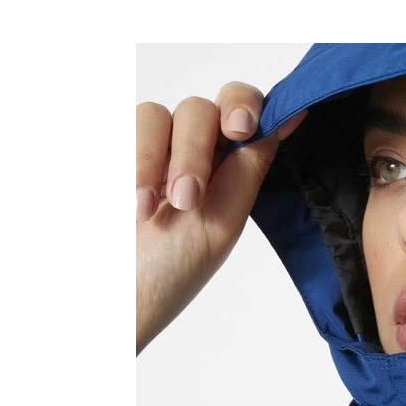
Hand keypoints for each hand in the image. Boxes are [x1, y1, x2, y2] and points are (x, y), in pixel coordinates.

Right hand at [136, 82, 305, 353]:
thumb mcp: (221, 221)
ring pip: (156, 115)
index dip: (244, 105)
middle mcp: (188, 152)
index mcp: (226, 167)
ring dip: (153, 160)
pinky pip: (118, 127)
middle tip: (185, 198)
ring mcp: (146, 152)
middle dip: (194, 151)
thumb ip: (251, 164)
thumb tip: (294, 113)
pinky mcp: (110, 153)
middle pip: (200, 110)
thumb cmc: (168, 273)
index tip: (241, 129)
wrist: (112, 300)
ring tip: (144, 209)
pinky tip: (126, 200)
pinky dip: (127, 159)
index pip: (243, 109)